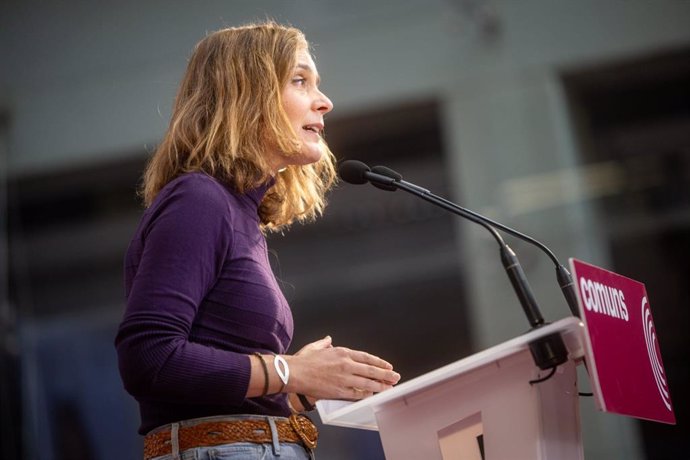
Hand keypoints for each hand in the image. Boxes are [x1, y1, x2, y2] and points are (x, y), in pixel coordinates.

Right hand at [285, 336, 400, 400]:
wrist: (294, 372)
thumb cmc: (303, 361)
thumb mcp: (316, 346)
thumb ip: (325, 342)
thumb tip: (329, 339)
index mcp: (342, 352)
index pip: (367, 358)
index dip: (379, 362)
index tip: (387, 366)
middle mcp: (346, 365)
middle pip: (371, 370)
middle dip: (385, 374)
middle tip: (395, 377)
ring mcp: (344, 379)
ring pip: (367, 383)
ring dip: (380, 385)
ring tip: (389, 387)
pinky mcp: (339, 391)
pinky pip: (356, 394)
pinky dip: (366, 394)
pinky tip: (373, 395)